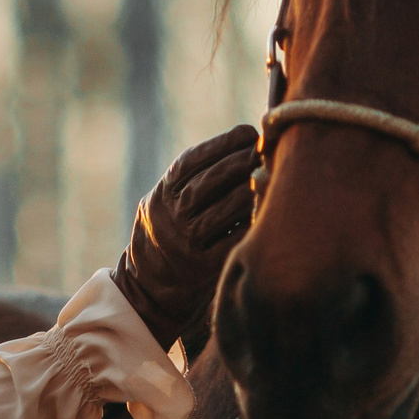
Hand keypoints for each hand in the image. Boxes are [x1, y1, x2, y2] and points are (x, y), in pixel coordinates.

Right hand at [111, 124, 256, 348]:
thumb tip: (247, 141)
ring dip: (251, 189)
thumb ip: (192, 179)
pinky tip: (268, 208)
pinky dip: (252, 222)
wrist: (147, 287)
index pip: (190, 161)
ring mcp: (184, 243)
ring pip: (224, 208)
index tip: (248, 132)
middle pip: (208, 182)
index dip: (221, 144)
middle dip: (241, 161)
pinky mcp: (202, 267)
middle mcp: (169, 217)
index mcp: (160, 195)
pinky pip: (233, 239)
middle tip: (267, 149)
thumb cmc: (170, 232)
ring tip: (271, 174)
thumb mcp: (166, 202)